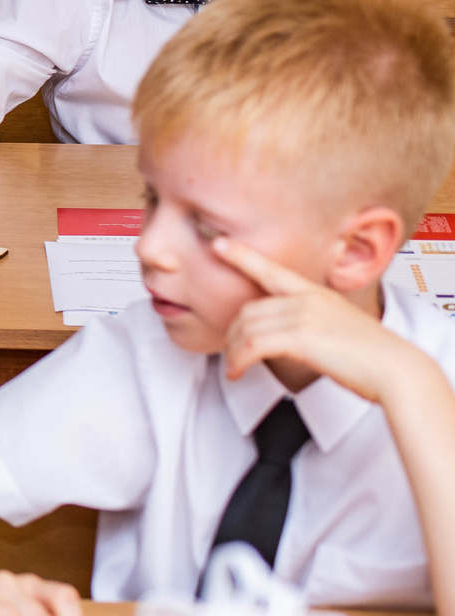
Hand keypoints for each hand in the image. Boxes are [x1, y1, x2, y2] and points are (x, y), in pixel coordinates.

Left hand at [216, 237, 420, 403]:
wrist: (396, 369)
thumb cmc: (372, 355)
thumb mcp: (340, 325)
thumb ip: (313, 321)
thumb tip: (291, 335)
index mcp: (316, 293)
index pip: (272, 270)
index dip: (242, 256)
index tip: (219, 243)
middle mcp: (306, 300)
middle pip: (249, 310)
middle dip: (233, 333)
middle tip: (231, 353)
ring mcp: (302, 316)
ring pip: (246, 328)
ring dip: (233, 350)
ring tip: (234, 366)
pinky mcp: (299, 338)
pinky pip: (252, 345)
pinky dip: (238, 360)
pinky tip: (237, 372)